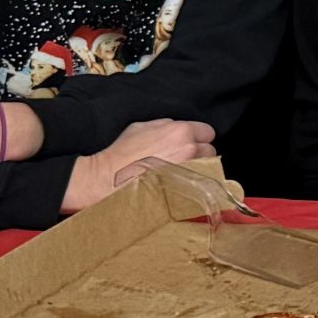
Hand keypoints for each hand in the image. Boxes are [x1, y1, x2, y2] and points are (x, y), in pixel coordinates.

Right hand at [61, 118, 215, 214]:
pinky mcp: (184, 190)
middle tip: (185, 162)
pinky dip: (192, 186)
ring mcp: (189, 171)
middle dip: (200, 155)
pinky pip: (198, 186)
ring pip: (207, 170)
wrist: (107, 178)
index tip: (191, 145)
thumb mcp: (142, 127)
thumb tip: (175, 129)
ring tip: (180, 176)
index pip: (207, 132)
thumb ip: (165, 126)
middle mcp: (190, 150)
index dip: (199, 138)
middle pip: (210, 152)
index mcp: (182, 131)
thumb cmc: (121, 153)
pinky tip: (178, 187)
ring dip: (198, 171)